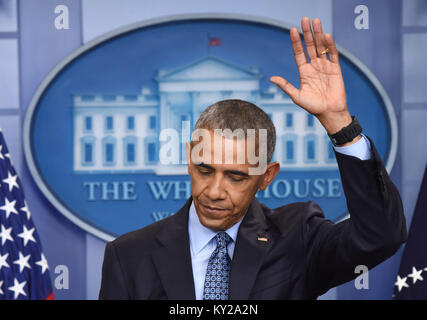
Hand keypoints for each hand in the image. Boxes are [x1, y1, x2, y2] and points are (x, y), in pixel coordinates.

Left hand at [270, 17, 352, 134]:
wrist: (329, 112)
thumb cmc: (312, 106)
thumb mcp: (296, 96)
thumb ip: (285, 85)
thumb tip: (271, 78)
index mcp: (304, 72)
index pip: (299, 53)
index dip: (295, 42)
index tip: (292, 30)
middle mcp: (314, 66)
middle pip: (310, 46)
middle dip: (307, 33)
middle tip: (305, 19)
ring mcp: (325, 66)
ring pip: (321, 47)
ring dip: (318, 34)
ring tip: (316, 22)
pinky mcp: (336, 69)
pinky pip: (333, 55)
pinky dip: (330, 45)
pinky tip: (326, 36)